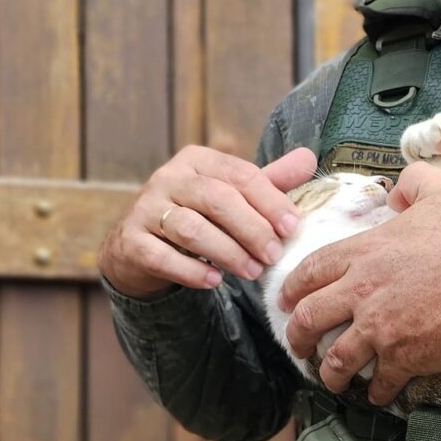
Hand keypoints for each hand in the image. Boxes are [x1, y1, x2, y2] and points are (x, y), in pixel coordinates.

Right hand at [98, 144, 316, 299]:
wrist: (141, 246)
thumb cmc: (197, 216)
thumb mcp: (232, 195)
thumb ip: (269, 181)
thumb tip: (309, 159)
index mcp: (197, 160)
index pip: (240, 174)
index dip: (270, 201)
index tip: (292, 228)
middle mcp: (168, 178)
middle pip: (216, 199)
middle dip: (251, 229)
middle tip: (274, 255)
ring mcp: (146, 209)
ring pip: (190, 227)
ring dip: (227, 252)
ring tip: (253, 272)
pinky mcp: (132, 241)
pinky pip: (162, 256)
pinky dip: (191, 270)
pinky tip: (215, 281)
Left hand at [278, 163, 440, 405]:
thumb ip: (411, 182)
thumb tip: (394, 192)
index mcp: (365, 251)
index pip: (310, 271)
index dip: (292, 288)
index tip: (286, 300)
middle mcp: (362, 291)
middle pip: (308, 319)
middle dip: (296, 337)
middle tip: (298, 346)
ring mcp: (380, 329)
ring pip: (334, 360)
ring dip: (329, 374)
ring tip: (332, 380)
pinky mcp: (404, 358)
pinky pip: (378, 384)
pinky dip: (374, 393)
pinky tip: (377, 395)